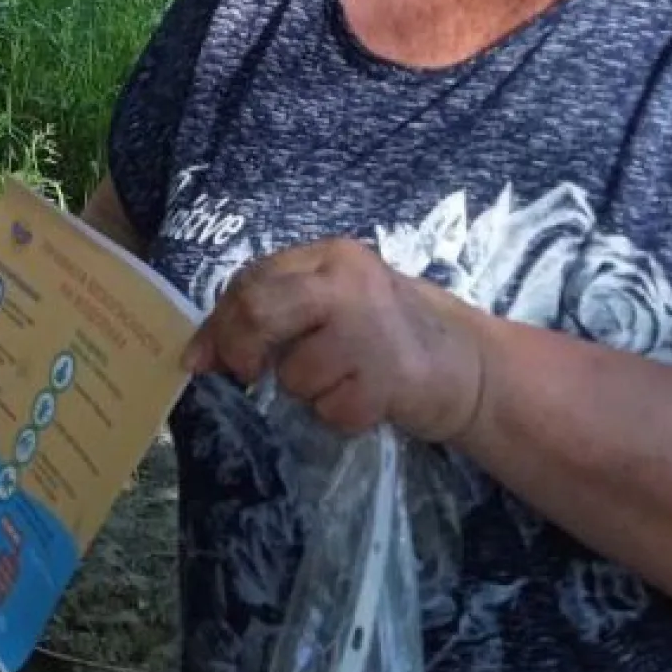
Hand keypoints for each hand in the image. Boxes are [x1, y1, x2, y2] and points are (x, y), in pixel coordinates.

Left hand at [185, 238, 488, 442]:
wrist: (471, 365)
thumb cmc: (388, 334)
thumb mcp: (335, 303)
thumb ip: (279, 311)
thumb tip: (203, 352)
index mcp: (330, 256)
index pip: (252, 280)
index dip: (217, 323)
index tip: (200, 360)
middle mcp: (348, 282)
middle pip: (259, 310)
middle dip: (240, 350)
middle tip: (248, 374)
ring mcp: (369, 328)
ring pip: (295, 373)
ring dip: (310, 392)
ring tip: (347, 380)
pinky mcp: (389, 376)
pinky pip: (331, 410)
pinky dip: (342, 416)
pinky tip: (371, 399)